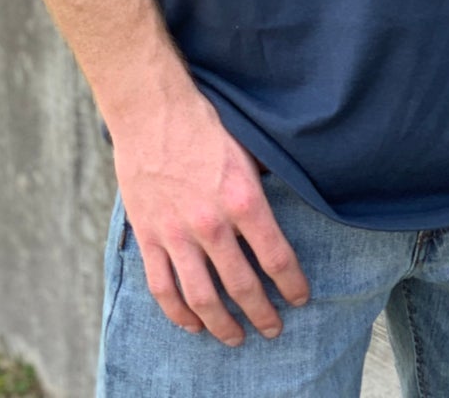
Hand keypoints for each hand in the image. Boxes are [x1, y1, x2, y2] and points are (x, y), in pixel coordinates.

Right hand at [113, 85, 310, 346]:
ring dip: (222, 325)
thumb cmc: (204, 125)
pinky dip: (178, 313)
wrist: (151, 110)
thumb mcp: (247, 152)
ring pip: (202, 298)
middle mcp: (212, 223)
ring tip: (235, 337)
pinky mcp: (149, 236)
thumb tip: (279, 211)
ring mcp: (176, 233)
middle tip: (273, 328)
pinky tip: (192, 324)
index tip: (300, 298)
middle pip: (242, 286)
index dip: (292, 284)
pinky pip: (163, 288)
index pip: (277, 257)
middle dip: (262, 313)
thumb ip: (261, 188)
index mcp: (243, 199)